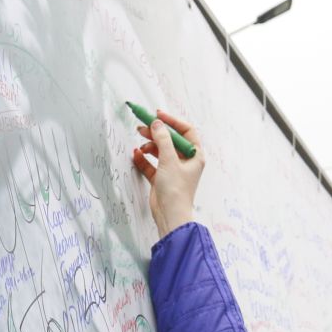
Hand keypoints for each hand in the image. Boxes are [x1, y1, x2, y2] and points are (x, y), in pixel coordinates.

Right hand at [129, 110, 202, 235]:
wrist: (170, 215)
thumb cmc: (176, 190)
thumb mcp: (169, 160)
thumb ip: (162, 139)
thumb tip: (157, 123)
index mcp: (194, 155)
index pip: (186, 131)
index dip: (172, 122)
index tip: (158, 115)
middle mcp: (185, 161)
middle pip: (170, 140)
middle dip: (156, 133)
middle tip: (142, 127)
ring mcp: (173, 170)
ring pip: (159, 151)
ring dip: (149, 146)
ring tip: (140, 146)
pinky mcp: (161, 179)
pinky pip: (151, 164)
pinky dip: (144, 159)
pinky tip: (136, 155)